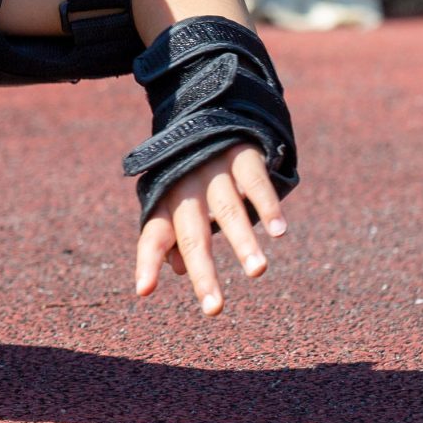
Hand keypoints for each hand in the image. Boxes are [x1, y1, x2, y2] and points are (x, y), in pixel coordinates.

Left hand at [134, 142, 284, 316]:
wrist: (210, 113)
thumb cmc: (191, 174)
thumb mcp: (176, 201)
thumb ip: (175, 237)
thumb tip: (177, 271)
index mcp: (165, 202)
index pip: (152, 236)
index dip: (147, 261)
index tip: (143, 291)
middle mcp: (185, 188)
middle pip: (191, 235)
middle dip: (203, 273)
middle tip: (214, 309)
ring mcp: (213, 171)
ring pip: (227, 212)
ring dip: (243, 242)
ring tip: (257, 272)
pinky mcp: (242, 156)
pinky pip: (255, 183)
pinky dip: (268, 207)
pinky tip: (279, 233)